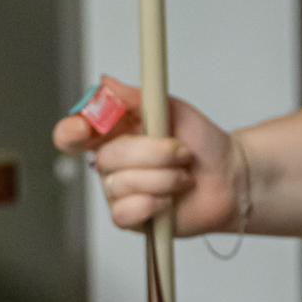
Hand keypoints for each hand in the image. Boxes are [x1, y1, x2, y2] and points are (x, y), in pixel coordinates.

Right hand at [51, 74, 243, 234]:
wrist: (230, 176)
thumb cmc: (201, 143)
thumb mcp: (172, 107)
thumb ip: (134, 97)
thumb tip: (106, 84)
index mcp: (114, 133)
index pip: (72, 134)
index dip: (71, 131)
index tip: (86, 126)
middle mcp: (111, 163)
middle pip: (106, 157)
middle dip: (154, 153)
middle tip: (182, 151)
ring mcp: (118, 192)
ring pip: (122, 184)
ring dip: (164, 177)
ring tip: (184, 176)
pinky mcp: (131, 218)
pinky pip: (125, 211)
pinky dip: (153, 203)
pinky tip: (169, 200)